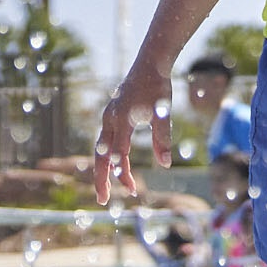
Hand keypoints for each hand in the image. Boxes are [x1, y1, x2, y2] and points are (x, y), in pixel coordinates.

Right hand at [92, 65, 173, 204]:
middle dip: (101, 179)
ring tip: (109, 192)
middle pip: (100, 155)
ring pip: (101, 150)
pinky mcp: (111, 117)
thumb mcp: (163, 113)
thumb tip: (165, 165)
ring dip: (105, 171)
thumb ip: (162, 138)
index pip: (118, 151)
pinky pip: (106, 142)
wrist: (149, 64)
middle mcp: (110, 119)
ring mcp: (108, 118)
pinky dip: (111, 158)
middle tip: (103, 201)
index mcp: (121, 118)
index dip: (122, 170)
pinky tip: (120, 169)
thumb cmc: (157, 87)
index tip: (130, 188)